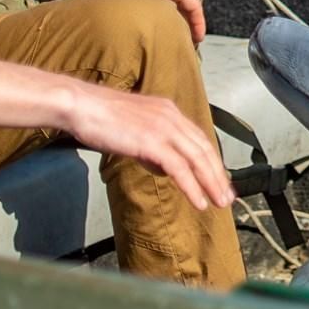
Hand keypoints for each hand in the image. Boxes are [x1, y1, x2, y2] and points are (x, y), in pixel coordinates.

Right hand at [65, 84, 234, 210]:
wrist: (81, 105)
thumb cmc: (99, 116)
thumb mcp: (134, 127)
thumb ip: (151, 144)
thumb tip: (162, 166)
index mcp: (168, 110)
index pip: (199, 138)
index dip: (212, 160)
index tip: (220, 179)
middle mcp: (171, 117)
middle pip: (204, 149)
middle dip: (218, 175)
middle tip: (227, 197)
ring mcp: (163, 128)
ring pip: (197, 159)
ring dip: (211, 184)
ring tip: (220, 203)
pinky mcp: (152, 142)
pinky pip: (179, 168)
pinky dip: (192, 187)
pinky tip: (199, 201)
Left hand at [86, 0, 206, 43]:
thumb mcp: (140, 1)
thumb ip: (158, 14)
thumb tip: (168, 32)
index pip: (194, 5)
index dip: (199, 23)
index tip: (199, 40)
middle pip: (188, 4)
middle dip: (191, 22)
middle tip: (190, 42)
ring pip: (178, 1)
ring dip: (180, 17)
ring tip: (178, 35)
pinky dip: (170, 11)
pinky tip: (163, 23)